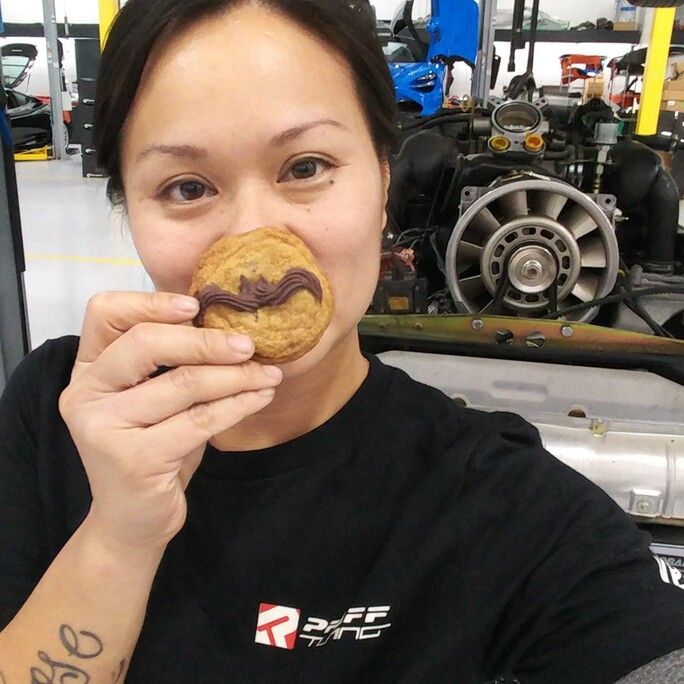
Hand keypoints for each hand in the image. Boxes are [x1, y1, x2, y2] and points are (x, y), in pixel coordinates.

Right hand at [59, 292, 281, 550]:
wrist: (132, 519)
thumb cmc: (151, 447)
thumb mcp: (153, 398)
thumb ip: (171, 361)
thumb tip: (229, 323)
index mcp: (88, 368)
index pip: (104, 312)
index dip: (151, 301)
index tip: (197, 304)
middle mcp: (86, 393)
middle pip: (146, 343)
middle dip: (206, 341)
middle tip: (249, 344)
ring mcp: (104, 427)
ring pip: (183, 383)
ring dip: (236, 376)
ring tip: (268, 374)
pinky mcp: (133, 459)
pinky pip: (200, 420)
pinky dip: (238, 404)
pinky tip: (260, 398)